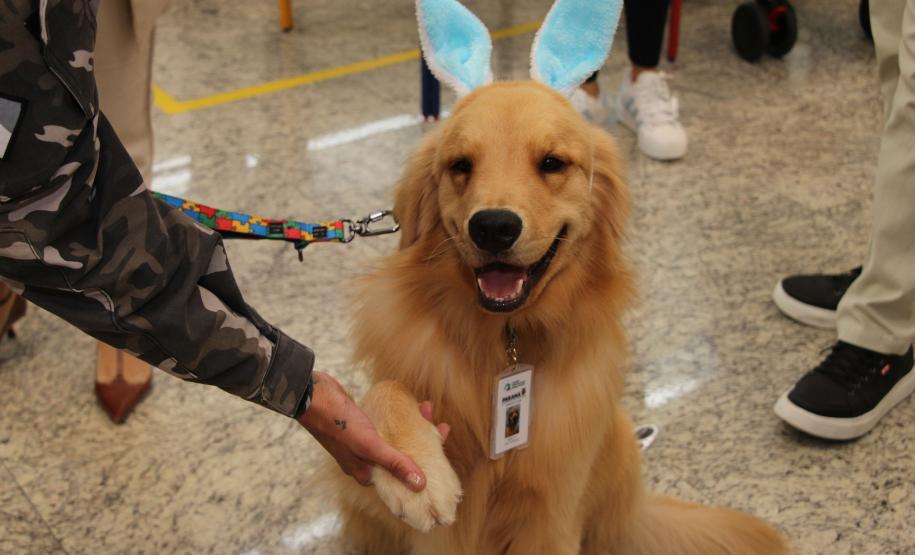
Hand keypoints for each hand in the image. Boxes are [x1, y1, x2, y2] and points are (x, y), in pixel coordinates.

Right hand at [298, 371, 447, 491]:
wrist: (310, 394)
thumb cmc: (337, 423)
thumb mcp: (369, 445)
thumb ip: (394, 463)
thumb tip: (420, 485)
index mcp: (366, 473)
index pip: (400, 480)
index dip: (422, 471)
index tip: (442, 459)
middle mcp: (365, 460)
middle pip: (402, 456)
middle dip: (423, 442)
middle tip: (441, 428)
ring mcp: (364, 441)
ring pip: (397, 438)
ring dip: (414, 425)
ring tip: (428, 408)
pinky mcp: (363, 423)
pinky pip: (389, 423)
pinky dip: (401, 416)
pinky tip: (412, 404)